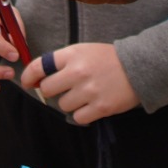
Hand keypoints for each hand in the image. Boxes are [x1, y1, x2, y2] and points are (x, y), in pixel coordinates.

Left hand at [20, 40, 137, 125]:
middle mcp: (78, 72)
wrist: (140, 66)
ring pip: (62, 105)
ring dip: (69, 103)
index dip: (28, 77)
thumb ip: (61, 62)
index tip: (28, 83)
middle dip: (51, 91)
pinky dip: (82, 114)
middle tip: (63, 89)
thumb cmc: (108, 58)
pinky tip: (90, 106)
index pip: (39, 66)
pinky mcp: (100, 107)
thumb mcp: (84, 50)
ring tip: (83, 96)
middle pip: (46, 89)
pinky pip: (77, 117)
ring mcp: (89, 91)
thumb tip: (37, 79)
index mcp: (72, 54)